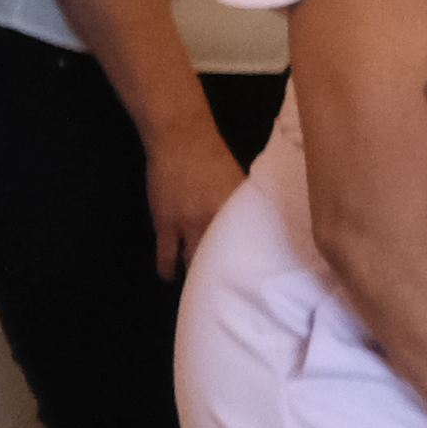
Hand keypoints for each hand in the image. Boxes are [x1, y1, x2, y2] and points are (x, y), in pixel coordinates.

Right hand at [140, 121, 250, 278]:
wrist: (181, 139)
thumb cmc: (213, 156)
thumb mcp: (239, 181)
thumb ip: (247, 205)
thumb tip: (261, 222)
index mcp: (240, 211)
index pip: (251, 248)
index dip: (253, 267)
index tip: (256, 281)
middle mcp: (217, 221)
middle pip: (223, 260)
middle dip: (225, 277)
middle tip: (226, 289)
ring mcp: (189, 224)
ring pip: (194, 261)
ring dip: (196, 274)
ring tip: (199, 288)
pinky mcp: (166, 224)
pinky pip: (166, 255)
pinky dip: (168, 269)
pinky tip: (169, 277)